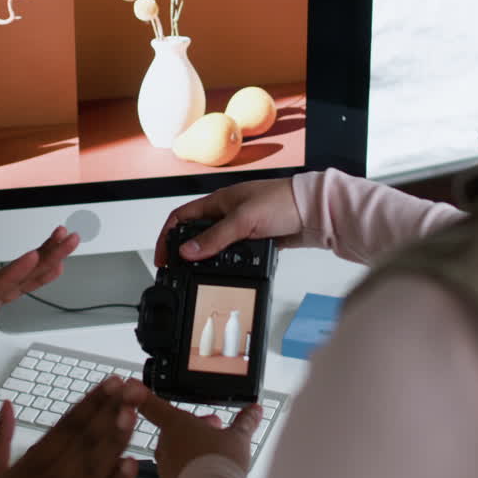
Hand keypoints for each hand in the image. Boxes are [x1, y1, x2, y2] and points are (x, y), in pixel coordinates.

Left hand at [0, 226, 77, 394]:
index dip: (11, 275)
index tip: (32, 256)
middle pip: (12, 276)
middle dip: (41, 256)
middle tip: (66, 237)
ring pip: (17, 277)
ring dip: (44, 257)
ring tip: (67, 238)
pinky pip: (13, 284)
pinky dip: (33, 274)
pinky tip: (52, 264)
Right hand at [0, 376, 146, 477]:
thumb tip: (7, 406)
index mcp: (29, 468)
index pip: (66, 427)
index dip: (90, 403)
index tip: (110, 383)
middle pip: (86, 441)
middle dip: (110, 412)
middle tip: (131, 388)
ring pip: (97, 466)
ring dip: (116, 439)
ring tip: (133, 412)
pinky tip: (131, 463)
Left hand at [138, 394, 261, 477]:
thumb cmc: (218, 465)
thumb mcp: (238, 438)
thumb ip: (245, 422)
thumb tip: (254, 410)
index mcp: (176, 424)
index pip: (152, 404)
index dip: (142, 394)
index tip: (131, 387)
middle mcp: (165, 443)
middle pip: (172, 428)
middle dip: (193, 426)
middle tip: (213, 428)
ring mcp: (165, 464)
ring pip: (174, 448)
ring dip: (190, 445)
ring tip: (212, 450)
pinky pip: (176, 468)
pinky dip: (188, 464)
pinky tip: (204, 468)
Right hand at [155, 178, 299, 265]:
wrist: (314, 211)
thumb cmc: (282, 202)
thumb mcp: (243, 220)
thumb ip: (215, 237)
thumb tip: (187, 252)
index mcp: (218, 201)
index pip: (181, 217)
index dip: (167, 236)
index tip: (163, 258)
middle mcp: (227, 213)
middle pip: (196, 233)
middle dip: (184, 251)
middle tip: (178, 272)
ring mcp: (241, 227)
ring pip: (215, 245)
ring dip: (207, 259)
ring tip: (199, 275)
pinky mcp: (255, 239)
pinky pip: (234, 253)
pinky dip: (228, 263)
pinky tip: (228, 272)